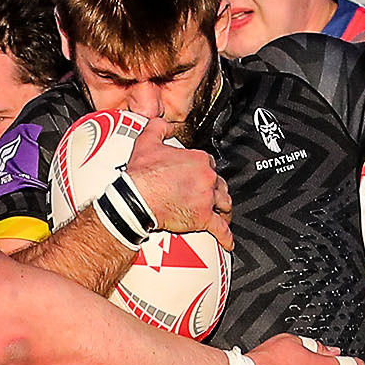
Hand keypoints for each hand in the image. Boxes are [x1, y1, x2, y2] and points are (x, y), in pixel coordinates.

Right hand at [126, 118, 232, 249]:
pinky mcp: (204, 219)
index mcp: (198, 160)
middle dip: (216, 190)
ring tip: (221, 213)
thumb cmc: (141, 174)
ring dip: (223, 208)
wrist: (136, 199)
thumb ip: (159, 127)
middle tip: (210, 195)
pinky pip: (220, 228)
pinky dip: (226, 236)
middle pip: (220, 184)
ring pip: (224, 203)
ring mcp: (207, 199)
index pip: (209, 165)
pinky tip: (228, 241)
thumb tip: (166, 123)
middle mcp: (207, 178)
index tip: (198, 177)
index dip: (205, 171)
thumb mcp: (147, 141)